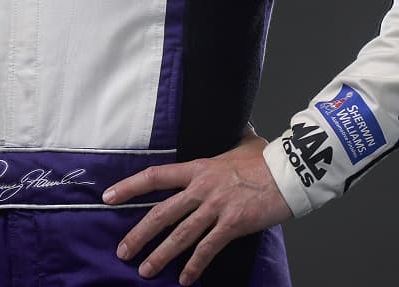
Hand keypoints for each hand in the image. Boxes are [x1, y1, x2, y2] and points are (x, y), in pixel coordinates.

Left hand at [102, 126, 293, 284]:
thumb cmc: (268, 157)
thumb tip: (238, 128)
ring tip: (145, 270)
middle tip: (123, 251)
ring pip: (180, 235)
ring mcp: (216, 207)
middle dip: (139, 234)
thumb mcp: (244, 142)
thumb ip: (233, 139)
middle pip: (161, 213)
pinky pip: (208, 249)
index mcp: (199, 168)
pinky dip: (195, 266)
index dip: (129, 187)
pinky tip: (185, 279)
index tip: (109, 197)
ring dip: (160, 255)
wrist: (290, 172)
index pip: (156, 176)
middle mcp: (202, 188)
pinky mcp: (233, 224)